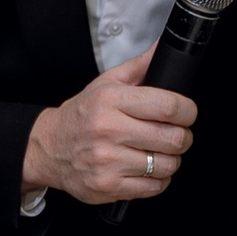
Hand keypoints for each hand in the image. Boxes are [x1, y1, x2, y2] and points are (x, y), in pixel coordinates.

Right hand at [20, 52, 195, 205]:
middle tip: (175, 134)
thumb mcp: (106, 83)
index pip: (168, 106)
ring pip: (167, 165)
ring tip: (159, 152)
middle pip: (173, 138)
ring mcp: (108, 161)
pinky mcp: (108, 185)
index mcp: (111, 101)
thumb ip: (139, 66)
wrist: (49, 148)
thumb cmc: (82, 115)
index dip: (188, 111)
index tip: (187, 113)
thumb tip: (161, 48)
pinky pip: (154, 187)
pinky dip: (159, 180)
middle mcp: (109, 130)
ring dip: (171, 160)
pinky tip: (147, 169)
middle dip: (183, 137)